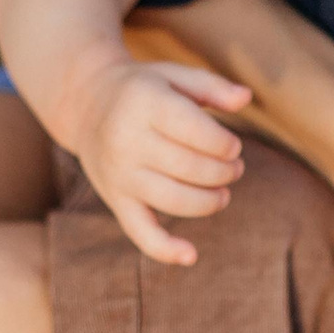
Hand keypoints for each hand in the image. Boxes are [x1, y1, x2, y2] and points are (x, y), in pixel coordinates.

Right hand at [71, 60, 251, 264]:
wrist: (86, 104)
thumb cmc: (144, 90)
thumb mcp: (174, 76)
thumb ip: (213, 87)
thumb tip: (247, 98)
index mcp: (144, 103)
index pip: (196, 131)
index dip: (225, 144)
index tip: (233, 146)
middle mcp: (126, 140)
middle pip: (190, 168)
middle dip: (224, 172)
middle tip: (235, 168)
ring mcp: (119, 174)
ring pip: (174, 200)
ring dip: (210, 201)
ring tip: (223, 193)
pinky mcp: (116, 200)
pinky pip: (140, 231)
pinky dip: (165, 249)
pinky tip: (191, 256)